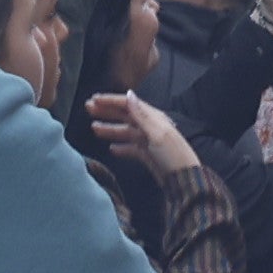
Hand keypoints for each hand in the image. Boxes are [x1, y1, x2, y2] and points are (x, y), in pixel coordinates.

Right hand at [88, 91, 202, 183]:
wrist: (183, 179)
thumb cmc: (172, 153)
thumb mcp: (156, 132)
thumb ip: (141, 115)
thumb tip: (129, 93)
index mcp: (153, 117)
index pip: (128, 104)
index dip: (111, 101)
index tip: (94, 99)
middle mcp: (150, 126)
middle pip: (125, 116)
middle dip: (107, 112)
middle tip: (88, 109)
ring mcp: (148, 141)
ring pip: (125, 132)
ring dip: (110, 129)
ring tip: (93, 128)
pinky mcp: (147, 155)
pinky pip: (130, 148)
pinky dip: (120, 147)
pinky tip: (111, 148)